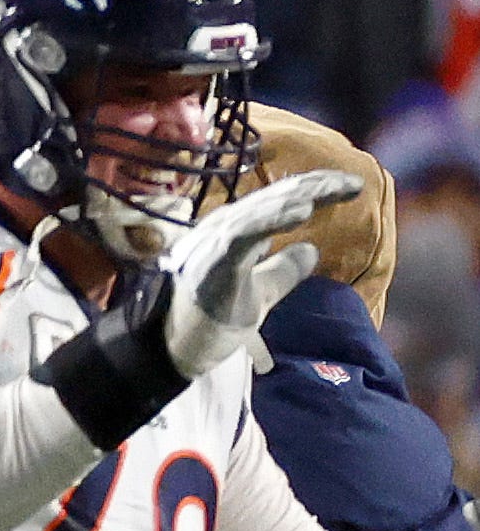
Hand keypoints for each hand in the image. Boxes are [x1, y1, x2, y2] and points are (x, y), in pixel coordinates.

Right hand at [162, 169, 365, 376]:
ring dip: (296, 198)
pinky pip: (245, 234)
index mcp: (235, 231)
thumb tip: (312, 249)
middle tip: (354, 182)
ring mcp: (215, 244)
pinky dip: (272, 219)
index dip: (315, 188)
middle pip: (274, 198)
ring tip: (329, 190)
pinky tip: (301, 211)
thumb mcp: (260, 292)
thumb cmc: (213, 319)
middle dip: (315, 186)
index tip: (353, 186)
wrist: (177, 348)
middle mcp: (223, 229)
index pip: (279, 200)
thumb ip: (284, 270)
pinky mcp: (213, 262)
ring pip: (260, 211)